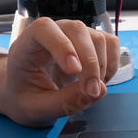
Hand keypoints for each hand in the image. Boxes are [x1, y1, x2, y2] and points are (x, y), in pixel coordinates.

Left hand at [0, 18, 119, 126]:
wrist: (27, 94)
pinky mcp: (89, 42)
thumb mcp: (37, 109)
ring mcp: (72, 35)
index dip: (61, 45)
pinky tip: (99, 80)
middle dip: (89, 62)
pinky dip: (111, 64)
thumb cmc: (25, 97)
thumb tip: (98, 91)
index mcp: (27, 44)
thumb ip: (64, 102)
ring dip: (102, 65)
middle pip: (76, 30)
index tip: (73, 71)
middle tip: (90, 91)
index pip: (43, 28)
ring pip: (96, 37)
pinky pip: (109, 43)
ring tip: (91, 89)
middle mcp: (52, 33)